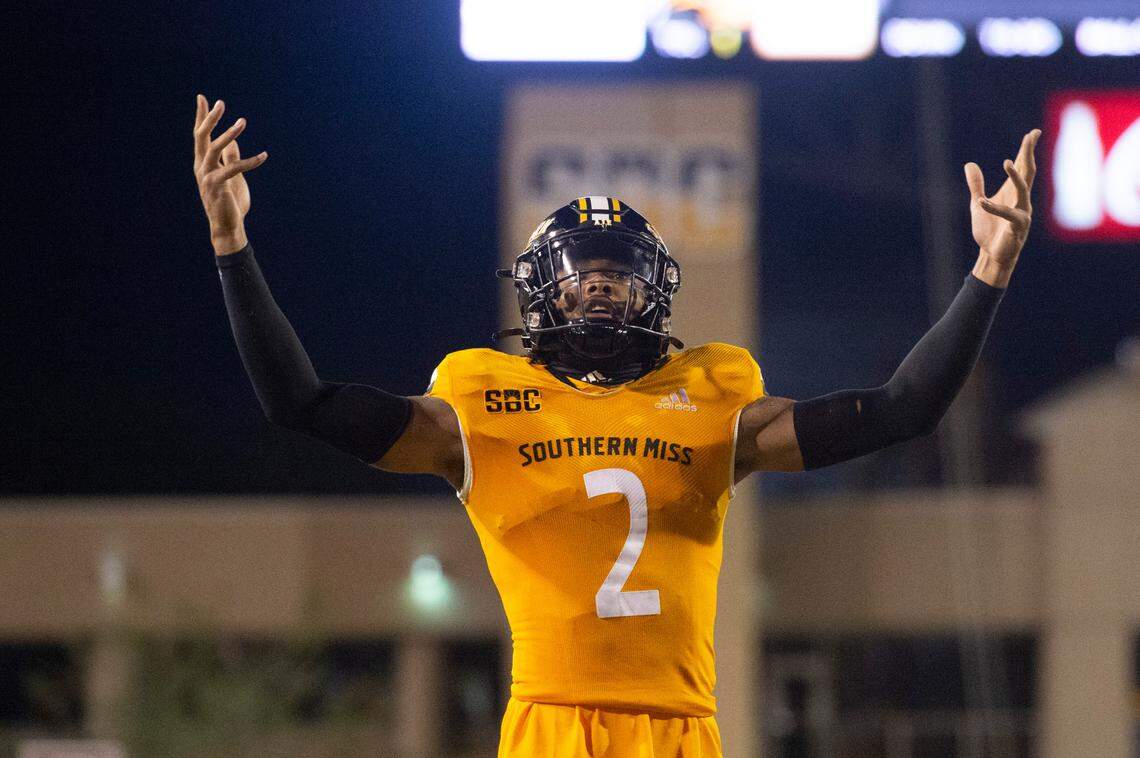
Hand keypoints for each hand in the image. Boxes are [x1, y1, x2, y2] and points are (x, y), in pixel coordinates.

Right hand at [193, 94, 267, 253]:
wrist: (227, 226)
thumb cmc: (230, 201)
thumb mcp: (232, 176)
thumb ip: (231, 158)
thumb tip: (234, 141)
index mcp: (203, 162)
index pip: (201, 135)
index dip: (201, 116)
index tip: (202, 97)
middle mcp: (201, 167)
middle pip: (201, 137)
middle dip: (209, 118)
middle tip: (220, 102)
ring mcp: (206, 176)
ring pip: (214, 149)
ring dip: (228, 134)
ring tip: (242, 121)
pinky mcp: (217, 186)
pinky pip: (233, 169)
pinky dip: (250, 161)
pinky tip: (264, 156)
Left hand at [964, 129, 1039, 281]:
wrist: (991, 254)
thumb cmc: (989, 230)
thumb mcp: (978, 203)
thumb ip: (976, 185)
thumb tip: (970, 164)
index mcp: (1014, 192)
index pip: (1023, 167)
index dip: (1028, 150)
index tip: (1034, 133)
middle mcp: (1022, 199)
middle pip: (1028, 171)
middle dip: (1029, 153)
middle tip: (1031, 137)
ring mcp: (1022, 212)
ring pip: (1023, 189)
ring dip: (1015, 176)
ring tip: (1007, 162)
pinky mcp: (1017, 226)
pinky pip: (1008, 213)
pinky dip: (994, 207)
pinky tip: (983, 202)